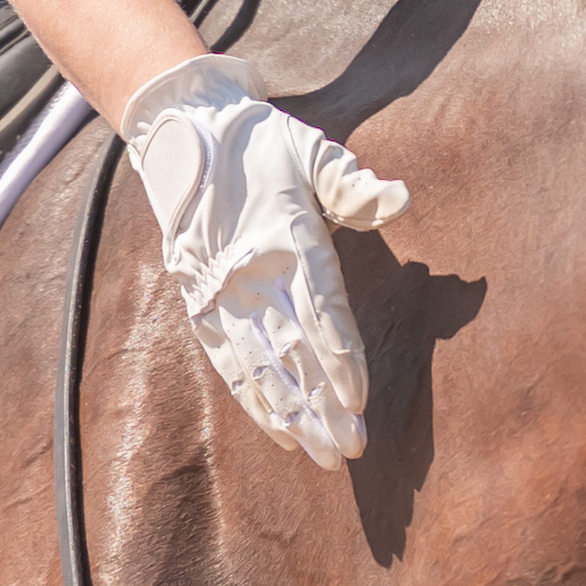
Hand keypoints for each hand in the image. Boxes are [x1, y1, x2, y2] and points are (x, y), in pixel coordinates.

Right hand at [121, 53, 407, 465]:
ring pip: (259, 367)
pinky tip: (279, 432)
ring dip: (291, 415)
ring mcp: (221, 292)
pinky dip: (253, 400)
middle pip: (292, 351)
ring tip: (322, 455)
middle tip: (351, 449)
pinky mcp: (199, 302)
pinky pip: (228, 361)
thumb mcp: (312, 150)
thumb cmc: (262, 142)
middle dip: (322, 405)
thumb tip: (400, 198)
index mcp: (287, 236)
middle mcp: (252, 272)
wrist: (185, 130)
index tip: (359, 400)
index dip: (339, 358)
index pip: (320, 309)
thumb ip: (354, 185)